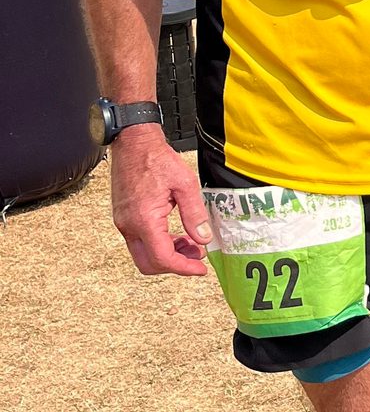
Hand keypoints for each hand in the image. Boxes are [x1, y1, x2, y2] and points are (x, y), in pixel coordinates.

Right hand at [110, 126, 213, 276]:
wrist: (133, 143)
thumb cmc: (157, 159)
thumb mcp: (185, 184)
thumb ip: (195, 214)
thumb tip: (204, 239)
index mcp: (144, 219)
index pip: (162, 258)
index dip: (183, 268)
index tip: (200, 269)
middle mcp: (129, 225)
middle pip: (149, 264)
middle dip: (175, 265)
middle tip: (197, 258)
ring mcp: (123, 222)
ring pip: (143, 255)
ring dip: (167, 255)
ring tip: (191, 244)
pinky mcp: (123, 218)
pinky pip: (140, 242)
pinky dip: (158, 245)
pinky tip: (176, 235)